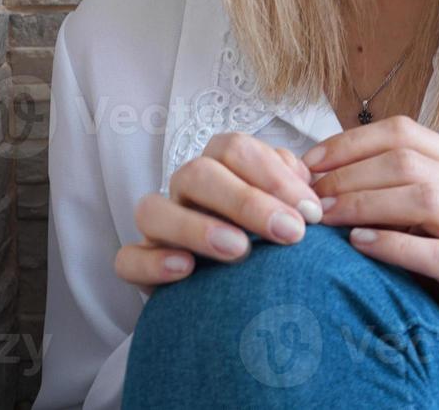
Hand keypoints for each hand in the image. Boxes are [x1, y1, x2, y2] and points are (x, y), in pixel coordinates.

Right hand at [114, 131, 325, 290]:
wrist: (245, 290)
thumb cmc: (273, 241)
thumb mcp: (290, 211)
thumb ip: (297, 192)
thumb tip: (307, 188)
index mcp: (221, 166)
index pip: (236, 149)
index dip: (274, 175)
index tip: (311, 212)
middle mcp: (186, 189)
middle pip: (200, 173)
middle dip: (248, 201)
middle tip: (290, 232)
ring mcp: (159, 225)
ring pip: (153, 208)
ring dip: (197, 226)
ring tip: (239, 250)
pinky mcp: (141, 264)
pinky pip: (127, 258)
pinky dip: (153, 262)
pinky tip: (186, 270)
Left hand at [301, 115, 438, 406]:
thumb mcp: (423, 225)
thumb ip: (389, 193)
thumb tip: (314, 170)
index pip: (406, 133)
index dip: (352, 143)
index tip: (309, 162)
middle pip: (409, 162)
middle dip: (350, 175)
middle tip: (310, 197)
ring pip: (426, 200)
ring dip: (365, 203)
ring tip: (326, 217)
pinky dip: (392, 245)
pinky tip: (358, 244)